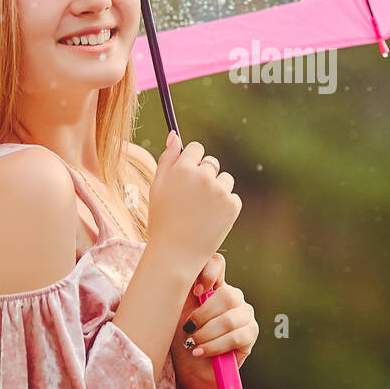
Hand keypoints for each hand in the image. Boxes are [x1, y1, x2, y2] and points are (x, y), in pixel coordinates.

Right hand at [148, 132, 240, 278]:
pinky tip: (211, 220)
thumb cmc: (162, 220)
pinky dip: (225, 207)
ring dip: (217, 190)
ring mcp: (220, 190)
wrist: (175, 253)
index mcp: (183, 168)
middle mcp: (203, 175)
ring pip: (224, 179)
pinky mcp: (232, 204)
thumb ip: (166, 159)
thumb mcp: (157, 187)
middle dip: (205, 177)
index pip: (196, 148)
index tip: (188, 176)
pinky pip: (232, 197)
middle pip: (211, 163)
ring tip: (201, 211)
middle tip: (192, 201)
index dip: (192, 162)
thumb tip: (174, 134)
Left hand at [170, 252, 256, 388]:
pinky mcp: (250, 335)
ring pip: (230, 319)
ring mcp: (245, 315)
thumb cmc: (181, 340)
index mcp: (213, 286)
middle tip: (189, 328)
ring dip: (207, 334)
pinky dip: (214, 346)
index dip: (208, 273)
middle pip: (228, 294)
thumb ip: (180, 290)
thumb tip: (173, 271)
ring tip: (193, 343)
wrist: (191, 371)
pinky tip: (201, 351)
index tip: (196, 293)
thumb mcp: (176, 313)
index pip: (217, 264)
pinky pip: (236, 337)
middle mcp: (233, 297)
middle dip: (204, 315)